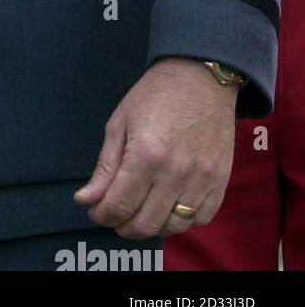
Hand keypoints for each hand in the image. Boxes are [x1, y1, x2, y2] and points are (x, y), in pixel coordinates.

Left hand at [75, 57, 237, 237]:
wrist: (200, 79)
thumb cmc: (154, 96)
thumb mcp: (119, 124)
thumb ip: (104, 167)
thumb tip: (85, 199)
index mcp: (145, 156)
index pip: (119, 205)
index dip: (102, 215)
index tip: (95, 211)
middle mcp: (176, 174)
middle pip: (146, 224)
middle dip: (122, 227)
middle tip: (113, 216)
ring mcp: (202, 180)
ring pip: (174, 227)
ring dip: (152, 227)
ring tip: (138, 212)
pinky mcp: (221, 182)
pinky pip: (201, 219)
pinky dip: (182, 221)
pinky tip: (167, 208)